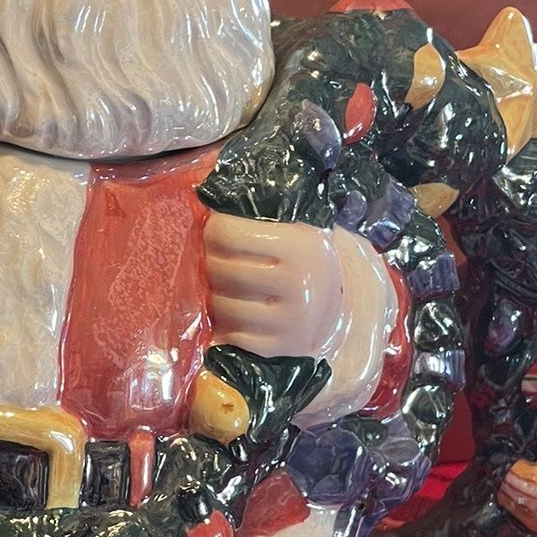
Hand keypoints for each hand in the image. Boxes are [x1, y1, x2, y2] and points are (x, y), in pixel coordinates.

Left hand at [204, 213, 346, 359]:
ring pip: (223, 306)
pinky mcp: (282, 347)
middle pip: (221, 270)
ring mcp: (292, 318)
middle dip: (208, 265)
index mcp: (300, 244)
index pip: (228, 234)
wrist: (334, 310)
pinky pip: (234, 336)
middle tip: (211, 262)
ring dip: (213, 299)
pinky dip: (225, 327)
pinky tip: (231, 316)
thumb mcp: (294, 231)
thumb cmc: (301, 262)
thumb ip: (258, 214)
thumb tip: (203, 190)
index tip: (213, 234)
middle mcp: (299, 281)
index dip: (212, 232)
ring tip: (219, 289)